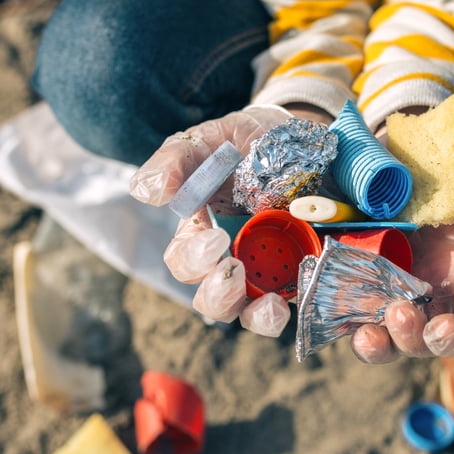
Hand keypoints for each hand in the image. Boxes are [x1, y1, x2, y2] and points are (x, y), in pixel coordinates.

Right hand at [130, 105, 295, 333]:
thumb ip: (177, 160)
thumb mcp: (212, 140)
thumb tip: (146, 191)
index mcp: (201, 232)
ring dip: (255, 316)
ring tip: (270, 306)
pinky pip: (297, 304)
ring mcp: (269, 270)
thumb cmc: (247, 141)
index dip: (192, 259)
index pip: (183, 261)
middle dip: (218, 294)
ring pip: (251, 314)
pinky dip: (295, 308)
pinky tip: (297, 298)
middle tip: (232, 271)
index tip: (215, 240)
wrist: (306, 136)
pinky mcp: (305, 272)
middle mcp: (231, 259)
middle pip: (212, 300)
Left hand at [350, 155, 453, 362]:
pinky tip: (335, 308)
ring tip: (366, 334)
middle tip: (399, 313)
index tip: (442, 329)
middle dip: (409, 338)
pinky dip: (340, 315)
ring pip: (381, 334)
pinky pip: (344, 305)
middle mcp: (425, 294)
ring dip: (375, 344)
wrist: (415, 144)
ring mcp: (387, 286)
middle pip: (420, 341)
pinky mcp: (353, 271)